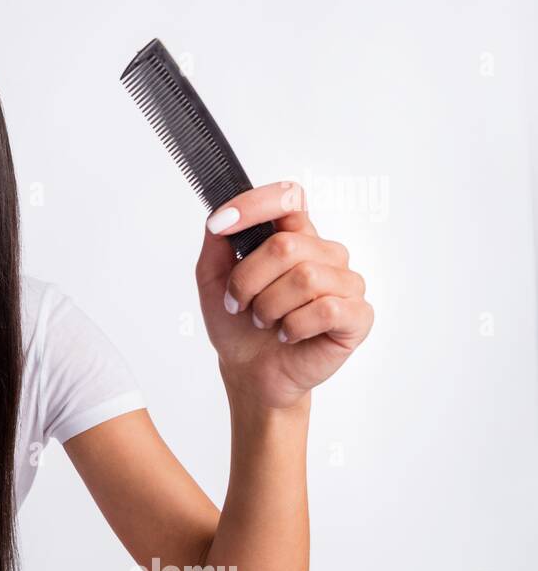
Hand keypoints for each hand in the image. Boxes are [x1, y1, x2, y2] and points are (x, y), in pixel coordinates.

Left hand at [195, 181, 373, 409]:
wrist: (250, 372)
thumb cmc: (238, 325)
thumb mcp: (213, 279)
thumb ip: (217, 242)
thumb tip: (220, 214)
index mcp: (294, 237)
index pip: (288, 197)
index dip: (255, 205)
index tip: (220, 225)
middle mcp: (325, 253)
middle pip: (286, 245)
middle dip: (248, 280)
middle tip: (240, 304)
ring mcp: (346, 283)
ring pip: (305, 277)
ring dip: (269, 307)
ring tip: (265, 321)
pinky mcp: (358, 315)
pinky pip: (326, 308)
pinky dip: (294, 327)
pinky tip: (288, 335)